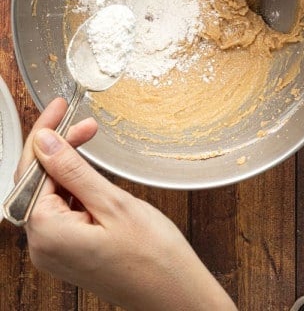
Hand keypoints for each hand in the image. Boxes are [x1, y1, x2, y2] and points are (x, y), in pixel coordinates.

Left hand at [14, 98, 236, 310]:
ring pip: (50, 195)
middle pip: (37, 182)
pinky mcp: (69, 252)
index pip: (33, 171)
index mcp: (47, 233)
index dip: (47, 134)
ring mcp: (55, 251)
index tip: (61, 108)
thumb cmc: (153, 256)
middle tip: (88, 124)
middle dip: (59, 149)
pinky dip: (75, 189)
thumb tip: (46, 143)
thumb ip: (74, 172)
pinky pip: (62, 211)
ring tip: (93, 145)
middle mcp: (42, 245)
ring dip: (69, 167)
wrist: (174, 293)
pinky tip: (94, 178)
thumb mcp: (114, 204)